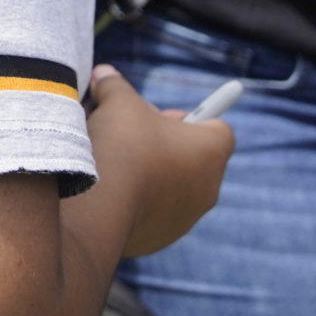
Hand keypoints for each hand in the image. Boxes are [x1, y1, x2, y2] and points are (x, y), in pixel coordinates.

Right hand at [79, 67, 233, 257]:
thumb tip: (104, 75)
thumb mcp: (117, 100)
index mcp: (211, 150)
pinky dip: (135, 202)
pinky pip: (152, 214)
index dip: (187, 118)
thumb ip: (115, 85)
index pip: (216, 126)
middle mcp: (209, 188)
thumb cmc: (120, 145)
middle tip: (131, 137)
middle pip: (193, 159)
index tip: (156, 117)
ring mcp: (186, 219)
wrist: (98, 205)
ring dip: (151, 176)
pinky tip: (107, 192)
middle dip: (165, 146)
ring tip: (115, 166)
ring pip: (173, 189)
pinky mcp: (160, 240)